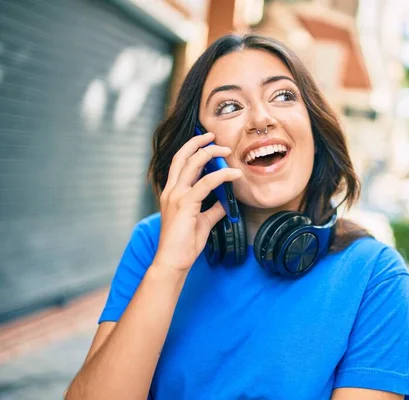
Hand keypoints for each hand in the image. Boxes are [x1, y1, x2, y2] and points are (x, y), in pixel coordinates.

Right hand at [153, 132, 241, 272]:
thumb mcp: (202, 222)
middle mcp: (171, 190)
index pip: (179, 163)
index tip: (207, 142)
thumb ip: (213, 209)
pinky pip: (206, 182)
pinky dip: (222, 175)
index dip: (192, 149)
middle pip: (183, 156)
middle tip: (215, 137)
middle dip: (199, 143)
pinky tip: (234, 174)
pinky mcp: (186, 203)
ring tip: (227, 151)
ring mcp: (176, 195)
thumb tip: (226, 202)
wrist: (174, 260)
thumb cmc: (184, 244)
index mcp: (172, 192)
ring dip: (211, 153)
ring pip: (193, 163)